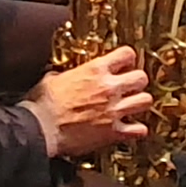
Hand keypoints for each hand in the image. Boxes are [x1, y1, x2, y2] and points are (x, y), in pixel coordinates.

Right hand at [32, 48, 156, 159]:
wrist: (40, 128)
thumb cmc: (42, 105)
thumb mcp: (52, 79)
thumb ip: (64, 75)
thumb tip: (59, 76)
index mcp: (95, 70)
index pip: (126, 54)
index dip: (128, 59)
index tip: (125, 64)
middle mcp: (109, 88)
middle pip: (141, 78)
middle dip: (137, 81)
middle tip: (130, 86)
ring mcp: (114, 110)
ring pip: (146, 101)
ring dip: (140, 103)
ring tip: (132, 106)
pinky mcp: (114, 132)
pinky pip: (139, 130)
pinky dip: (137, 130)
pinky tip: (131, 129)